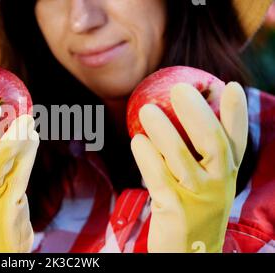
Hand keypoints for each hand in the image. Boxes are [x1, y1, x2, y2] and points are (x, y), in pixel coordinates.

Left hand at [131, 82, 247, 252]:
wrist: (189, 251)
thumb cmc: (193, 207)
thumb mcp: (206, 182)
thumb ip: (201, 155)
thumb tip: (181, 116)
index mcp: (228, 173)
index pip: (237, 140)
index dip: (237, 113)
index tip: (230, 86)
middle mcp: (218, 183)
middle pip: (212, 141)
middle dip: (197, 112)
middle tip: (179, 88)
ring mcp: (197, 197)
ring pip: (180, 157)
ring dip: (163, 131)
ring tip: (146, 109)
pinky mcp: (173, 209)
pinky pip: (157, 177)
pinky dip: (147, 157)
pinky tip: (137, 140)